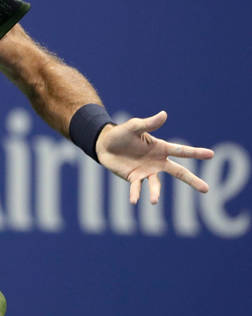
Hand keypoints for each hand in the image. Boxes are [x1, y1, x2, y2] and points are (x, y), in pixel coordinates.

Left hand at [96, 111, 213, 204]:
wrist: (104, 145)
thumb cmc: (122, 134)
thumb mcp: (134, 126)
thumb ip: (149, 123)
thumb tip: (164, 114)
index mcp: (161, 148)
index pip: (181, 150)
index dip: (196, 152)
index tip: (211, 154)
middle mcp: (157, 162)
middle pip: (178, 172)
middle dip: (192, 180)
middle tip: (206, 189)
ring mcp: (146, 171)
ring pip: (155, 183)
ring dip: (155, 192)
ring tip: (154, 201)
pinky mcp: (133, 178)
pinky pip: (136, 187)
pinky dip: (135, 194)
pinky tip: (133, 201)